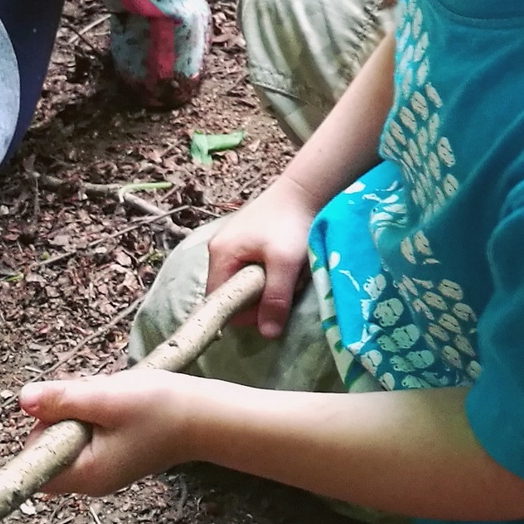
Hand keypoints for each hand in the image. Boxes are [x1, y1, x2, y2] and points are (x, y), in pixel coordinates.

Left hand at [16, 368, 192, 495]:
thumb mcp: (107, 397)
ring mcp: (103, 468)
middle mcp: (91, 480)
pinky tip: (119, 403)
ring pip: (70, 434)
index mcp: (86, 474)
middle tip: (95, 397)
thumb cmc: (162, 409)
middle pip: (51, 446)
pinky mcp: (114, 454)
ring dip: (82, 408)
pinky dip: (97, 412)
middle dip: (63, 413)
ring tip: (112, 398)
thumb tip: (23, 400)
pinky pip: (89, 432)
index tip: (64, 407)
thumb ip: (63, 399)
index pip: (35, 463)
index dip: (40, 431)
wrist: (207, 416)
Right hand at [202, 182, 317, 338]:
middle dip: (260, 297)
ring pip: (245, 281)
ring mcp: (231, 244)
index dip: (244, 313)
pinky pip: (253, 269)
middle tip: (286, 287)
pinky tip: (289, 263)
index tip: (271, 310)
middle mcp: (219, 250)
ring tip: (291, 272)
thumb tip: (267, 335)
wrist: (304, 188)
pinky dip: (271, 272)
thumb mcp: (286, 264)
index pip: (219, 302)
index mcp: (220, 255)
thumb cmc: (291, 223)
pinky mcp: (246, 241)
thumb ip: (275, 299)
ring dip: (269, 284)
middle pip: (232, 292)